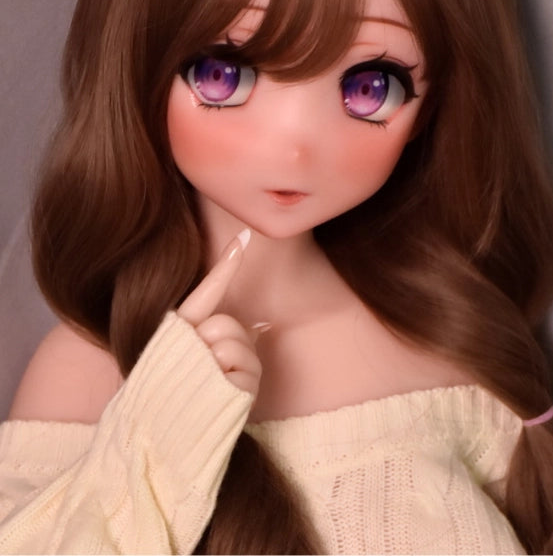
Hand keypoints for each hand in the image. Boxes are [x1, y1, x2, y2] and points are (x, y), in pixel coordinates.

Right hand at [177, 229, 262, 395]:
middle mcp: (179, 345)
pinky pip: (245, 371)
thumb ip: (227, 341)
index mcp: (172, 334)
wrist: (154, 447)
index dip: (226, 265)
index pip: (203, 293)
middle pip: (227, 324)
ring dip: (238, 367)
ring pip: (237, 345)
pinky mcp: (215, 387)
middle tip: (214, 373)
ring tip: (216, 388)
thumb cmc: (179, 403)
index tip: (245, 237)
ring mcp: (196, 366)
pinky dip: (242, 384)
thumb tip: (265, 325)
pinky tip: (222, 399)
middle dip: (232, 346)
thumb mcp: (196, 368)